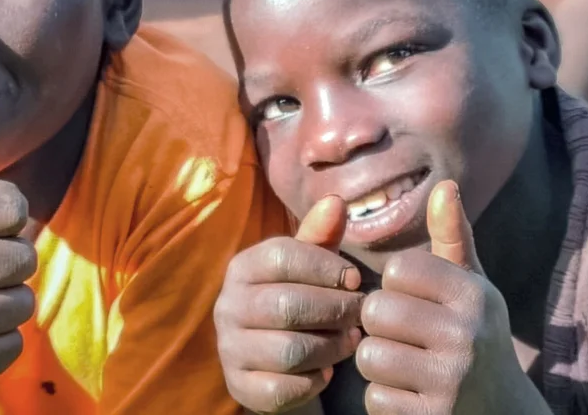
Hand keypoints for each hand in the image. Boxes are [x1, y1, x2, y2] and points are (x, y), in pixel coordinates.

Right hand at [214, 196, 365, 412]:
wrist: (271, 361)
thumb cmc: (299, 300)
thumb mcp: (310, 266)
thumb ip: (322, 235)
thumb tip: (336, 201)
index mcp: (242, 268)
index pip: (282, 255)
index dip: (327, 267)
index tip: (355, 280)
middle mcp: (228, 306)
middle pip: (289, 305)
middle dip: (335, 310)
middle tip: (360, 314)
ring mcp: (230, 348)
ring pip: (290, 349)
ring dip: (331, 347)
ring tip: (350, 340)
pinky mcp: (240, 386)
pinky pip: (284, 387)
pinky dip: (314, 381)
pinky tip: (326, 371)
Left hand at [355, 181, 541, 414]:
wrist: (503, 412)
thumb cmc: (476, 337)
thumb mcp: (473, 288)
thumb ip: (453, 238)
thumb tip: (444, 185)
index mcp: (474, 296)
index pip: (399, 272)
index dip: (397, 289)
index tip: (416, 304)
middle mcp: (466, 336)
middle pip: (376, 312)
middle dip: (381, 327)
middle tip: (404, 337)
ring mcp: (450, 381)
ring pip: (369, 356)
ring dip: (379, 364)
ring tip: (407, 366)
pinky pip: (374, 398)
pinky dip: (385, 399)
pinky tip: (411, 396)